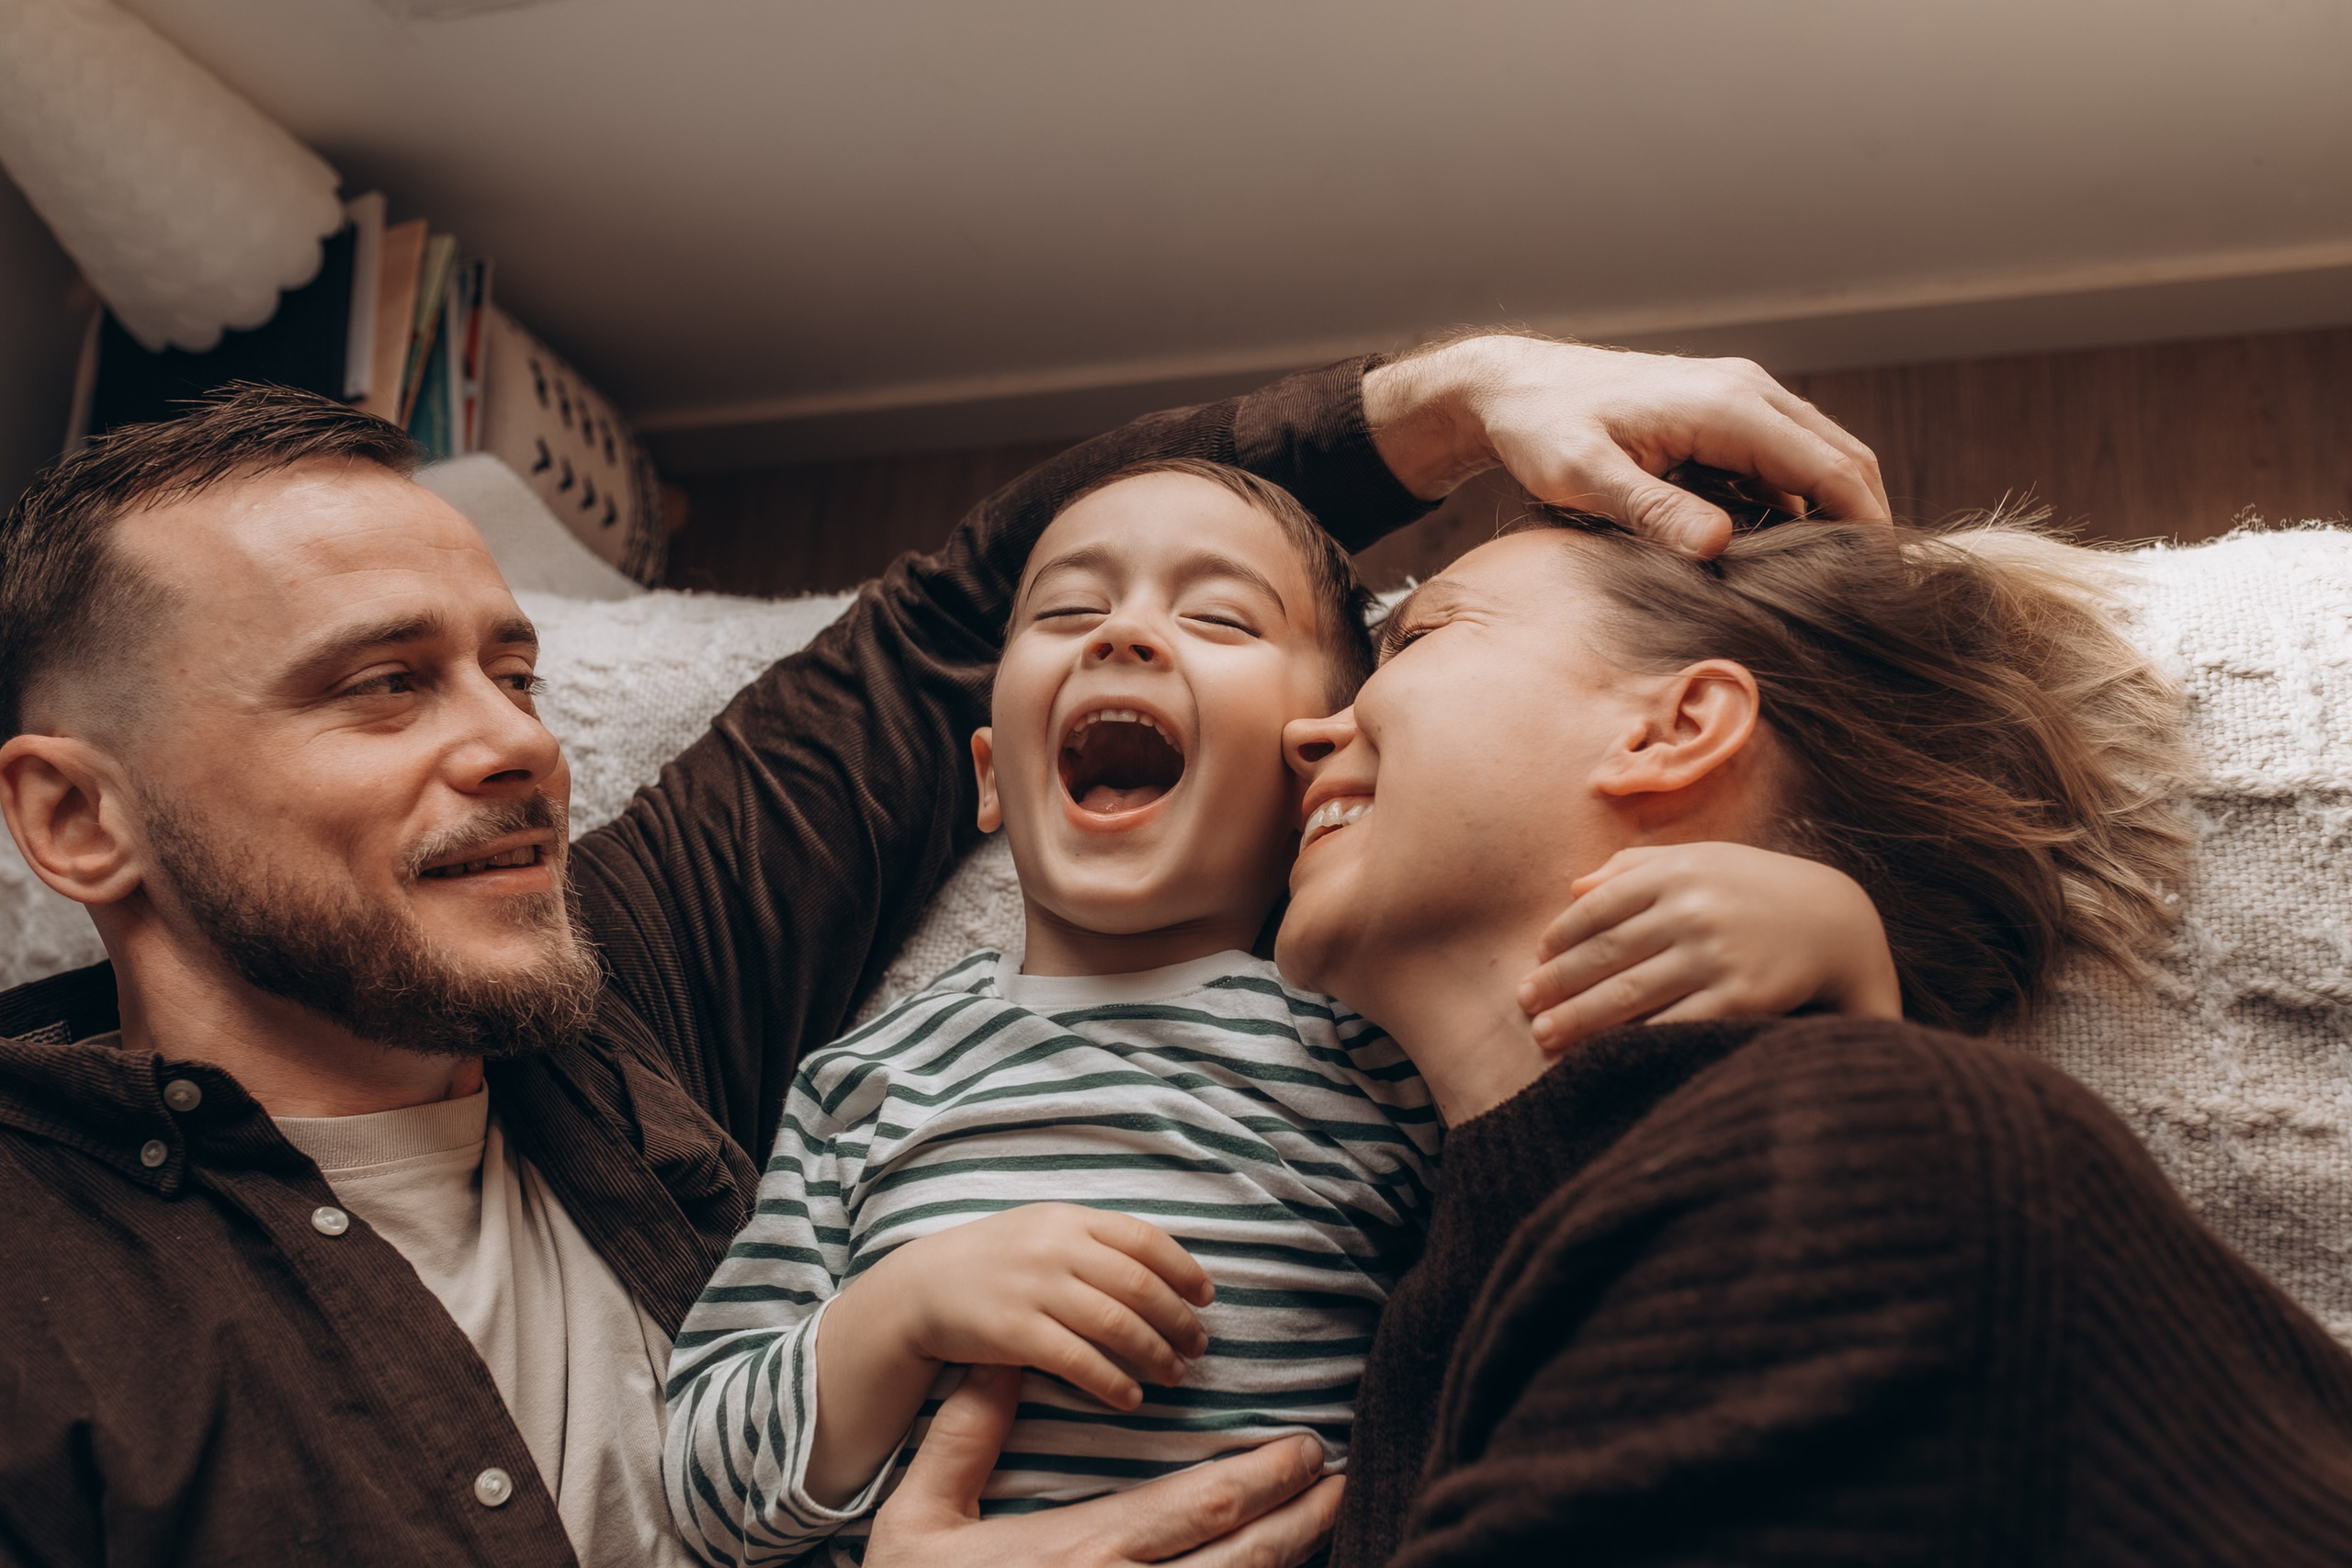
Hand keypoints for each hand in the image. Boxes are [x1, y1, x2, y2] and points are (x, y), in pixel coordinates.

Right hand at [864, 1364, 1342, 1567]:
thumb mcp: (918, 1519)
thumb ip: (962, 1437)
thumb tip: (1000, 1360)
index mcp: (1081, 1552)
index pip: (1202, 1505)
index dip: (1268, 1476)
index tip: (1306, 1447)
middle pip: (1245, 1556)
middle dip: (1301, 1515)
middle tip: (1338, 1478)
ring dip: (1292, 1559)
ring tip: (1328, 1520)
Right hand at [870, 1203, 1213, 1409]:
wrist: (918, 1288)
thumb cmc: (993, 1262)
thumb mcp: (1041, 1230)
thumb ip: (1093, 1241)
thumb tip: (1162, 1270)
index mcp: (1068, 1218)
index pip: (1144, 1239)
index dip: (1183, 1270)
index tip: (1206, 1297)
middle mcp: (1055, 1247)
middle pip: (1139, 1285)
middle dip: (1178, 1320)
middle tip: (1198, 1346)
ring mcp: (1034, 1288)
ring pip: (1117, 1324)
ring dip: (1155, 1354)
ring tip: (1174, 1375)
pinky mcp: (1014, 1332)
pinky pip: (1079, 1361)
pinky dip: (1113, 1382)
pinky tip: (1131, 1398)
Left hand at [1363, 334, 1889, 556]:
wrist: (1513, 385)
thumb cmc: (1542, 429)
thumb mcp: (1585, 477)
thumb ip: (1652, 510)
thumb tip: (1719, 548)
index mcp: (1730, 406)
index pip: (1831, 468)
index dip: (1866, 526)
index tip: (1880, 586)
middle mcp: (1748, 391)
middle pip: (1842, 458)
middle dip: (1866, 522)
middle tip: (1870, 594)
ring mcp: (1740, 396)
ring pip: (1819, 455)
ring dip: (1834, 511)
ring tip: (1833, 582)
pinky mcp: (1724, 411)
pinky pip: (1783, 456)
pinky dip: (1798, 499)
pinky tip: (1779, 550)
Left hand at [1516, 843, 1903, 1051]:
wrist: (1839, 922)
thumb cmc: (1756, 889)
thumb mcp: (1702, 859)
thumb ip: (1635, 868)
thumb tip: (1573, 888)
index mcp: (1677, 870)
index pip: (1598, 907)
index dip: (1561, 938)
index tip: (1537, 960)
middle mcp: (1693, 910)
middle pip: (1606, 954)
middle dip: (1557, 984)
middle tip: (1524, 1006)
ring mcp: (1717, 955)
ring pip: (1630, 993)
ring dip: (1579, 1019)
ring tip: (1545, 1037)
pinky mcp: (1742, 997)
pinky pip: (1674, 1023)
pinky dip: (1633, 1039)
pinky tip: (1604, 1052)